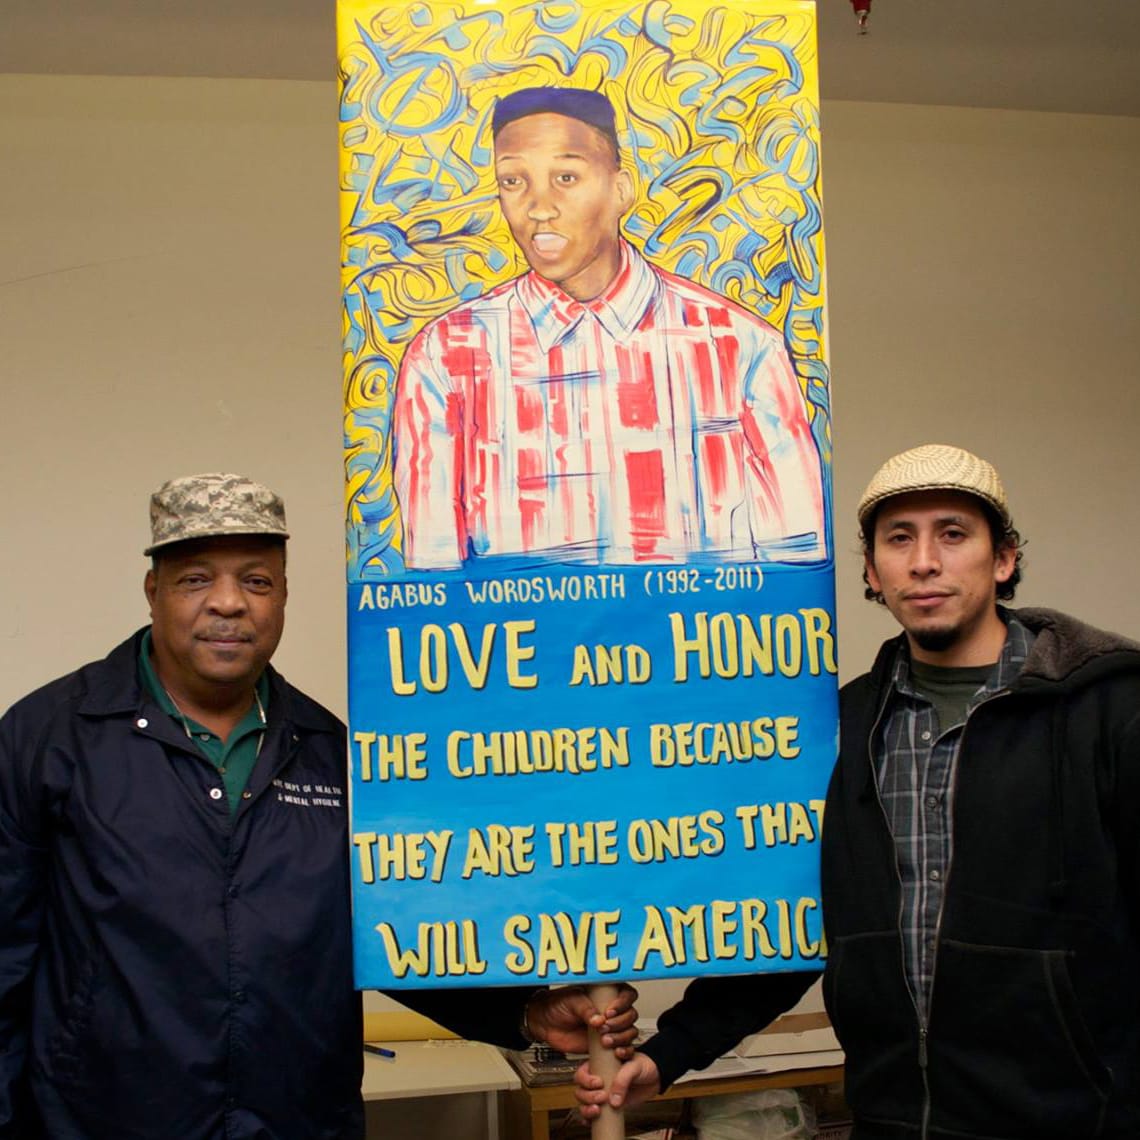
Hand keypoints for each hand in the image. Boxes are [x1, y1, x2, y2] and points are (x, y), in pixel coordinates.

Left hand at [524, 984, 638, 1057]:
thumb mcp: (572, 1000)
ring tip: (605, 1040)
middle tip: (604, 1027)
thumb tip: (599, 1021)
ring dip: (621, 1037)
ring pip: (630, 1031)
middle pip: (631, 1015)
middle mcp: (611, 1010)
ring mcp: (610, 1028)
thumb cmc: (557, 1005)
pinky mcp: (606, 1044)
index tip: (609, 1012)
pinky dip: (625, 1051)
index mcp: (606, 993)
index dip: (623, 1003)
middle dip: (620, 1023)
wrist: (545, 1023)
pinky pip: (624, 1048)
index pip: (627, 994)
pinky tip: (616, 1052)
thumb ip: (586, 1009)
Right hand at [574, 1053, 660, 1116]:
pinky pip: (592, 1114)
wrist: (655, 1077)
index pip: (582, 1072)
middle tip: (603, 1097)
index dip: (586, 1079)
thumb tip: (613, 1100)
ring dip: (586, 1108)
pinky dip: (588, 1119)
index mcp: (600, 1064)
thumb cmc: (644, 1065)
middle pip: (580, 1089)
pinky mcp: (607, 1106)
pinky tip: (591, 1121)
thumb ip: (623, 1080)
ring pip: (583, 1102)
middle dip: (587, 1096)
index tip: (598, 1083)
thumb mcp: (634, 1066)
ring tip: (598, 1110)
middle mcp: (598, 1079)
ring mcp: (602, 1093)